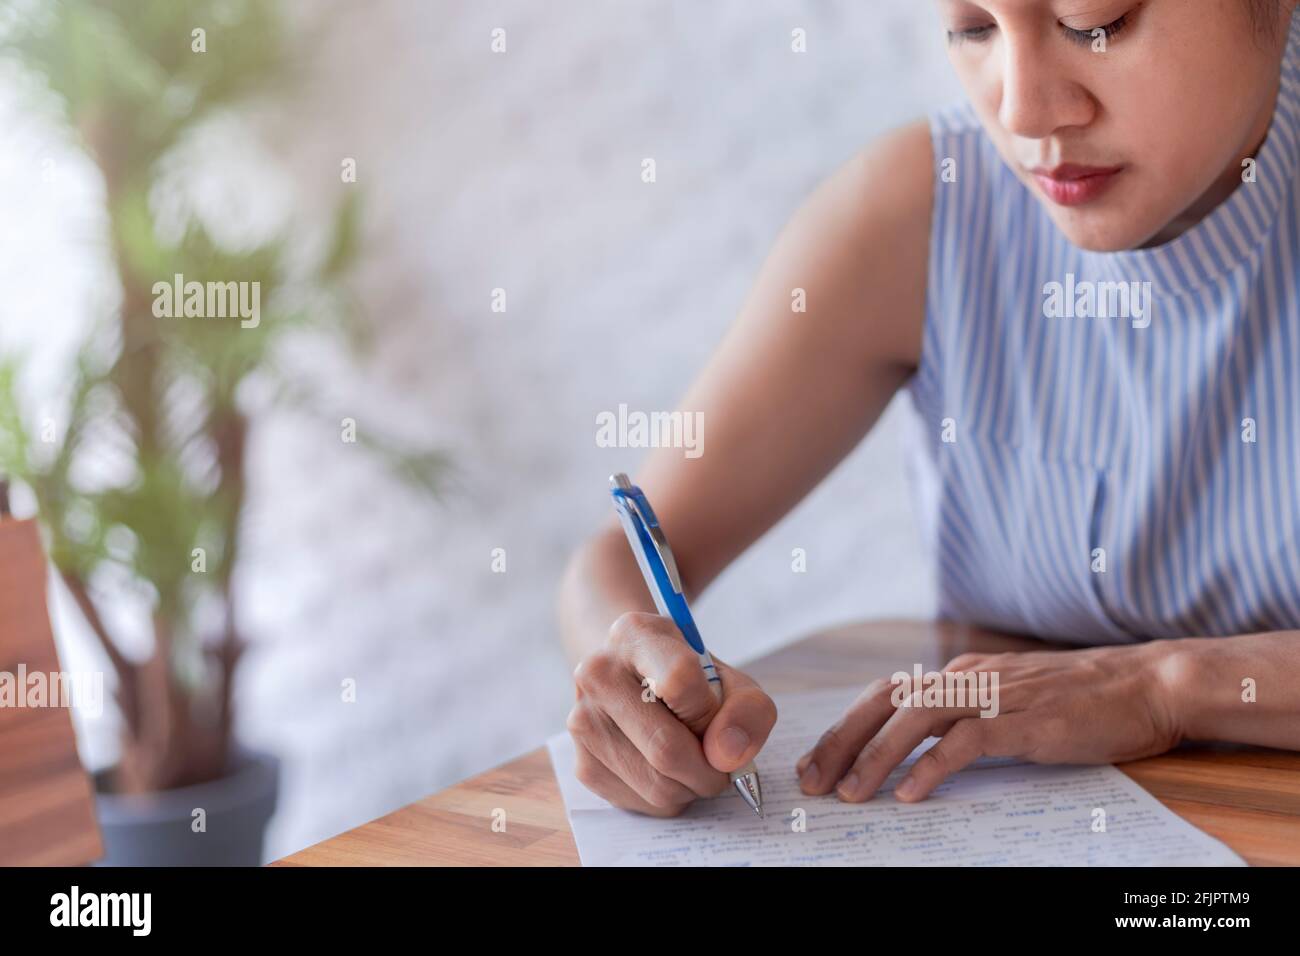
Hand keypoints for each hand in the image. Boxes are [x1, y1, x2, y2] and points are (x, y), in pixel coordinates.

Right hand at [566, 611, 777, 816]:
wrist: (636, 680)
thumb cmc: (691, 680)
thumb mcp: (730, 679)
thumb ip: (748, 710)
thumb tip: (725, 756)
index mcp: (634, 634)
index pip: (679, 680)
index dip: (710, 712)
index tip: (718, 717)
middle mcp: (597, 673)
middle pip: (667, 748)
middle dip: (710, 768)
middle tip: (720, 761)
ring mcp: (583, 720)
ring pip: (658, 785)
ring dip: (692, 786)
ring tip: (694, 760)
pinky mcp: (583, 763)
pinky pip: (645, 803)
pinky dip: (672, 797)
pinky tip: (668, 770)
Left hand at [795, 641, 1186, 802]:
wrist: (1148, 683)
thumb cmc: (1082, 698)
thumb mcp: (1010, 700)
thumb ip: (967, 714)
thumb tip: (920, 747)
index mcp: (961, 673)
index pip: (886, 694)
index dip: (846, 727)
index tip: (818, 763)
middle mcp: (969, 677)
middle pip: (886, 702)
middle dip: (843, 741)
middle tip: (814, 781)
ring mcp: (997, 696)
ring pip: (916, 719)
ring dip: (876, 756)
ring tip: (851, 794)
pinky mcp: (1027, 722)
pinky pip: (966, 742)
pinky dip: (932, 767)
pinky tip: (910, 793)